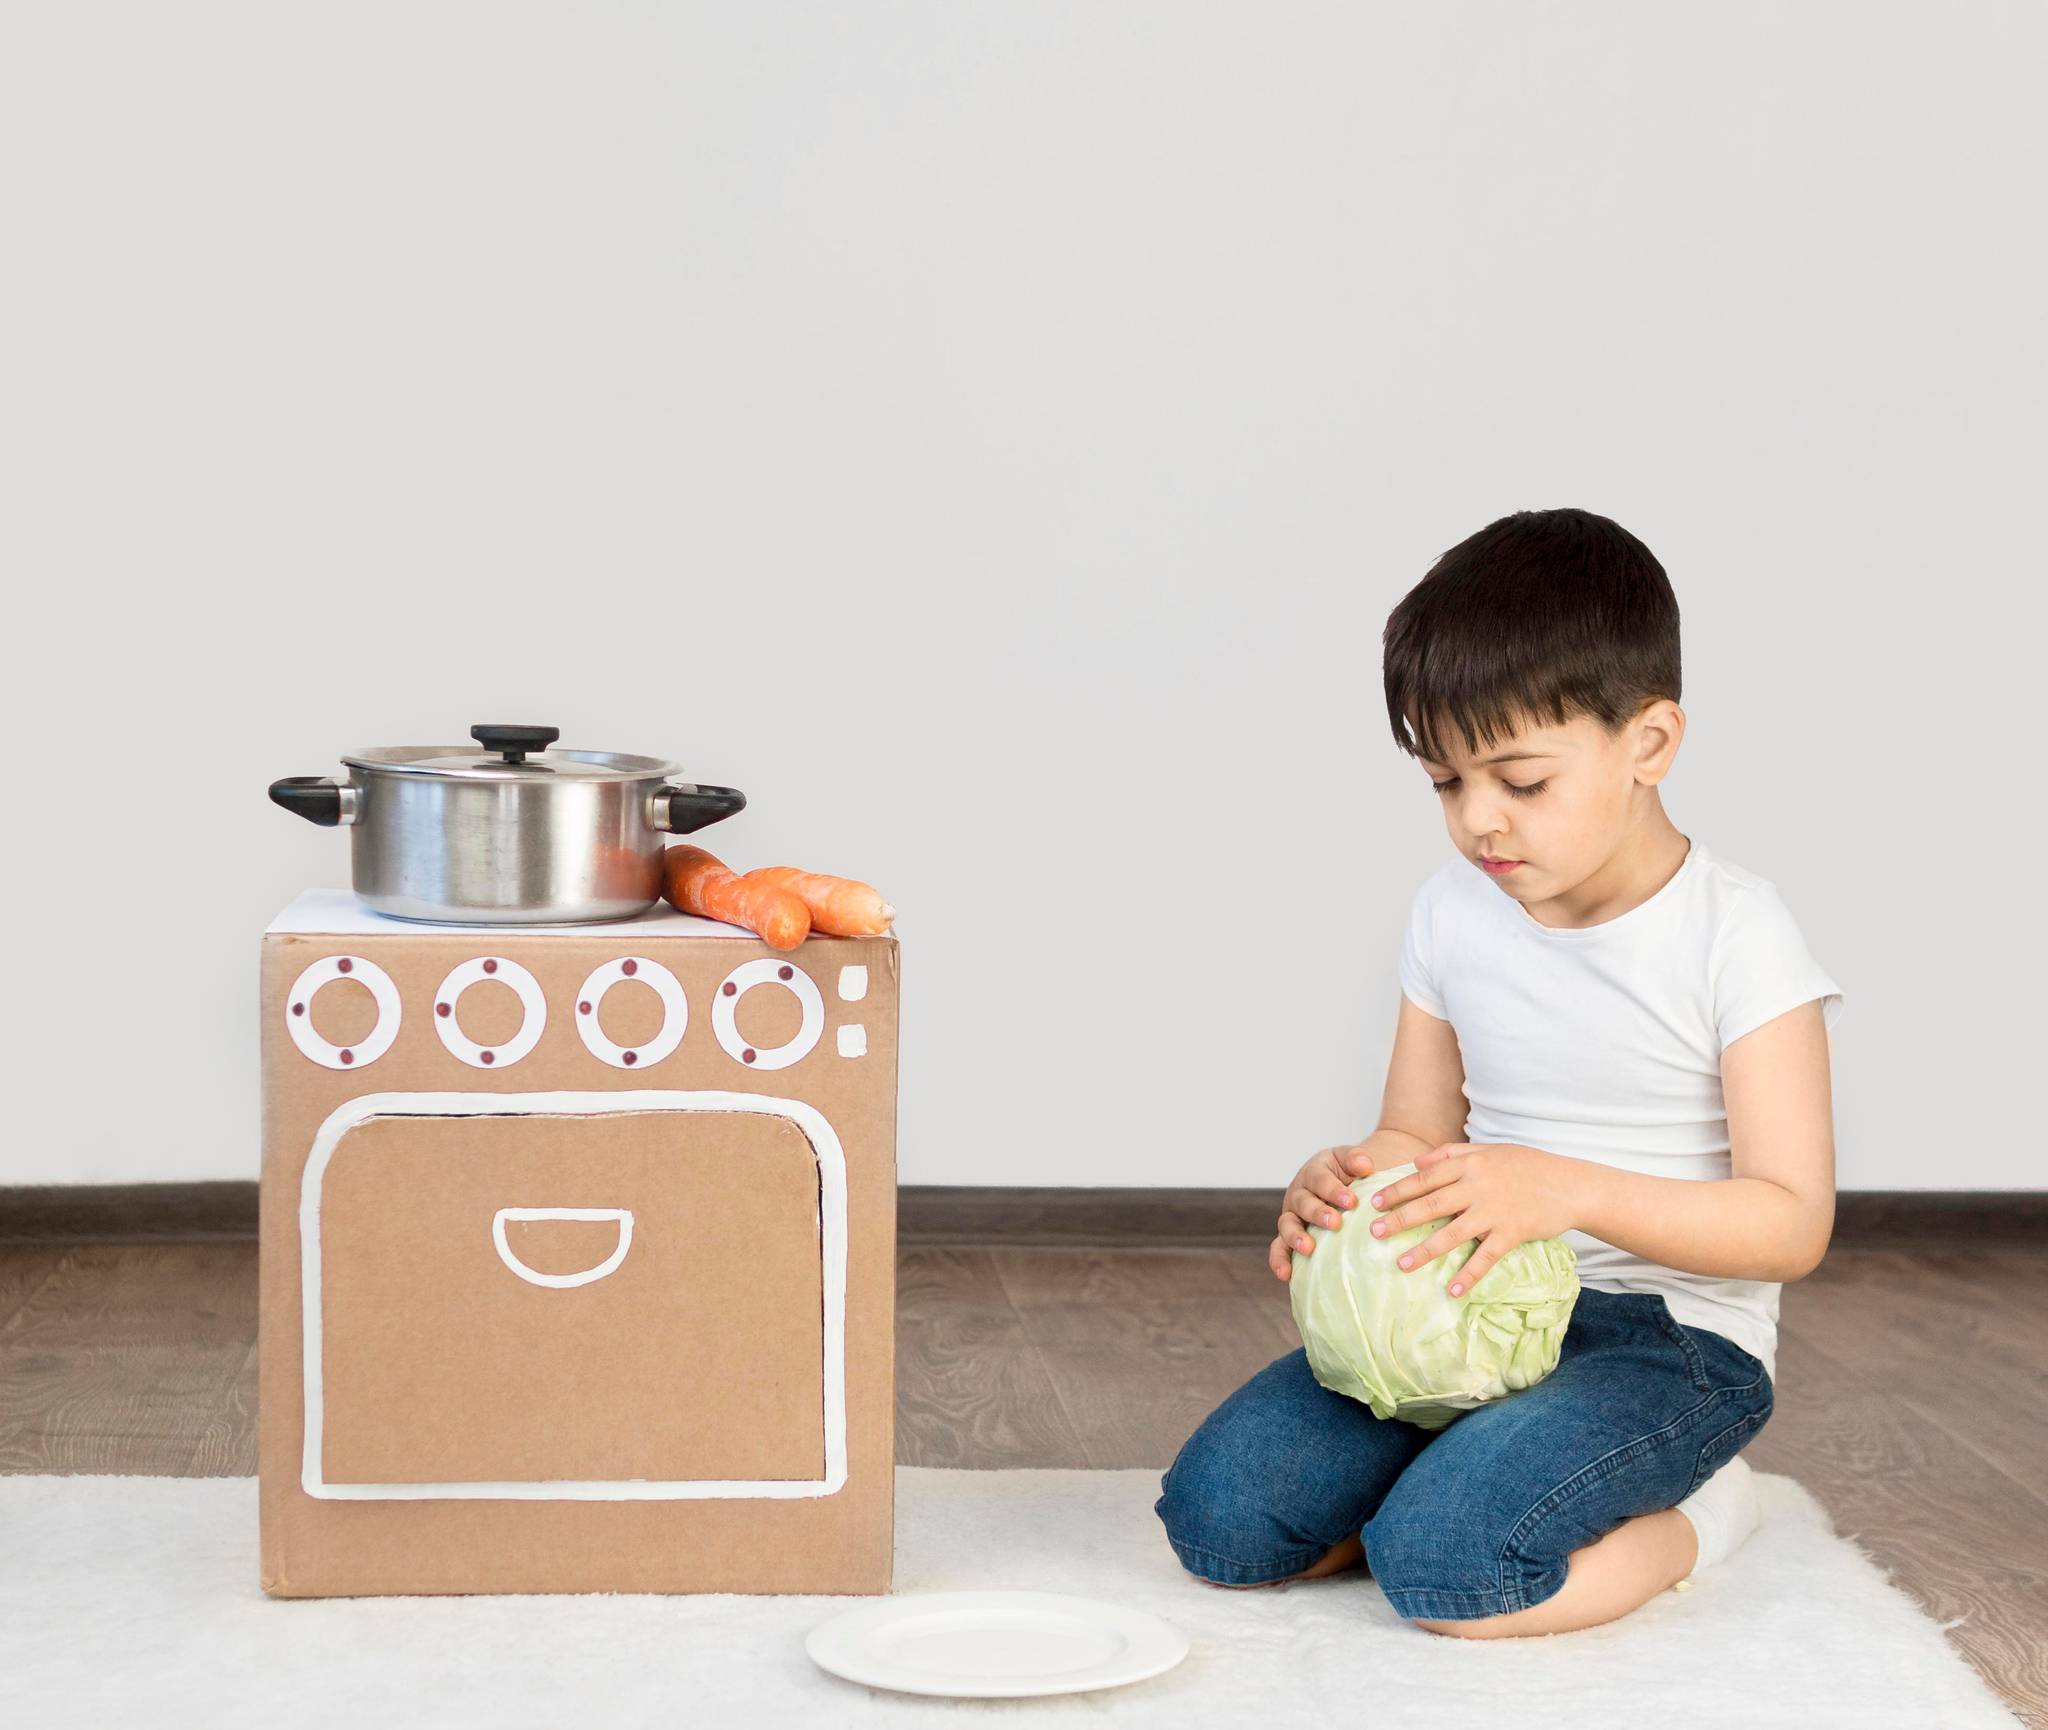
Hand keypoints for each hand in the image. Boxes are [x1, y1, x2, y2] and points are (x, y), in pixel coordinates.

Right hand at [1268, 1143, 1376, 1281]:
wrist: (1347, 1184)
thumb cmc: (1350, 1174)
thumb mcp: (1353, 1161)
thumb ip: (1357, 1159)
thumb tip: (1364, 1165)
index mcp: (1314, 1172)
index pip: (1321, 1180)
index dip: (1334, 1190)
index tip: (1352, 1201)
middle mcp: (1299, 1193)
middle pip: (1303, 1202)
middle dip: (1317, 1213)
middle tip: (1335, 1223)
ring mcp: (1293, 1215)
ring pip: (1286, 1225)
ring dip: (1295, 1236)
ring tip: (1308, 1248)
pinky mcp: (1290, 1236)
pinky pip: (1279, 1248)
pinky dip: (1279, 1260)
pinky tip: (1285, 1274)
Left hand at [1365, 1142, 1580, 1295]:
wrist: (1570, 1184)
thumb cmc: (1528, 1166)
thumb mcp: (1489, 1150)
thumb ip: (1451, 1153)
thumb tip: (1416, 1162)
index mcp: (1470, 1164)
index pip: (1425, 1177)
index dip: (1398, 1190)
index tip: (1375, 1202)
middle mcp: (1478, 1186)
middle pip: (1431, 1204)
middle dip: (1400, 1219)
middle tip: (1374, 1232)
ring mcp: (1495, 1211)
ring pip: (1452, 1233)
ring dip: (1425, 1251)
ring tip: (1401, 1264)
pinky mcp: (1513, 1233)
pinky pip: (1486, 1257)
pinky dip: (1469, 1274)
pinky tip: (1453, 1290)